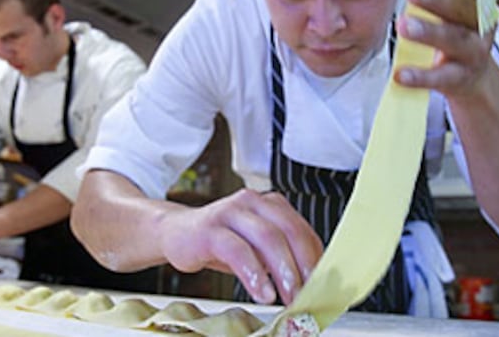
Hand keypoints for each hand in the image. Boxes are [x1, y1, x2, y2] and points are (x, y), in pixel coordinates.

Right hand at [157, 188, 322, 304]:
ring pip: (267, 238)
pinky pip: (237, 250)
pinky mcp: (210, 229)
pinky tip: (261, 292)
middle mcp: (253, 201)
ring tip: (288, 297)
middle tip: (308, 295)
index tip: (322, 286)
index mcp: (270, 204)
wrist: (176, 234)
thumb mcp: (256, 248)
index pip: (302, 230)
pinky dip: (253, 273)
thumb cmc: (221, 242)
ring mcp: (230, 212)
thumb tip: (311, 284)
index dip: (315, 259)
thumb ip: (281, 257)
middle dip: (303, 266)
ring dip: (282, 271)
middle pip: (288, 231)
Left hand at [395, 0, 494, 97]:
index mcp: (474, 1)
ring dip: (429, 32)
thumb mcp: (448, 4)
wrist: (474, 78)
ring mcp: (472, 52)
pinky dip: (421, 76)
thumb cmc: (456, 32)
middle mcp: (478, 25)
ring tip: (404, 25)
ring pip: (453, 40)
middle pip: (460, 8)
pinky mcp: (459, 79)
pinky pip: (440, 77)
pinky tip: (401, 73)